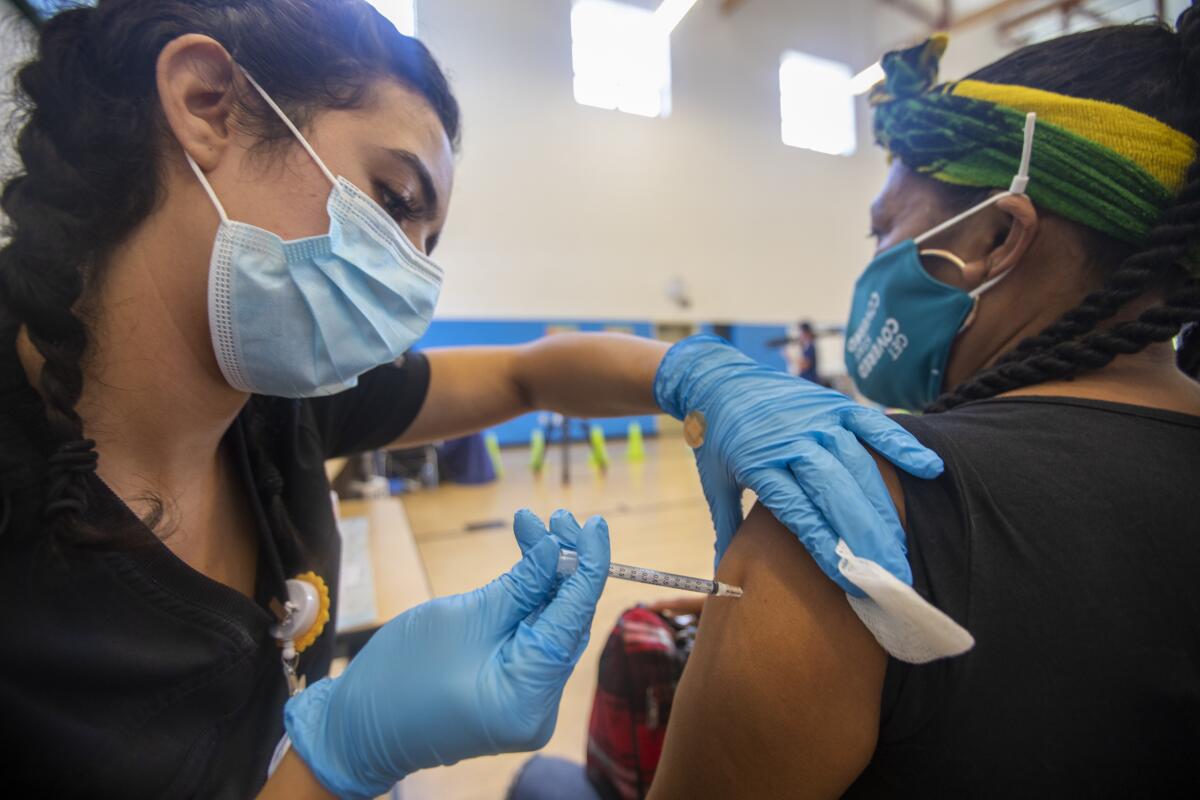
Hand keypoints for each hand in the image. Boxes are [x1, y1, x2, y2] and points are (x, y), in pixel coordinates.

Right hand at [284, 509, 609, 798]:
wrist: (357, 725)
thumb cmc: (400, 677)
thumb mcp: (465, 618)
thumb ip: (520, 584)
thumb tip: (558, 549)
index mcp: (530, 696)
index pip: (575, 618)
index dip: (590, 565)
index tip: (595, 524)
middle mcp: (540, 703)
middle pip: (568, 620)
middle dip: (564, 564)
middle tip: (555, 517)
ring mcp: (528, 698)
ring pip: (552, 623)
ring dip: (546, 575)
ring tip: (534, 526)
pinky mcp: (514, 687)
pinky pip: (533, 635)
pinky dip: (530, 598)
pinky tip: (526, 558)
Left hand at [654, 335, 942, 594]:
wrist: (716, 378)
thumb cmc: (717, 439)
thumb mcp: (714, 484)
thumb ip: (727, 530)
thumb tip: (723, 588)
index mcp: (758, 464)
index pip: (800, 513)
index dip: (827, 549)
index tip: (851, 583)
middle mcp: (791, 440)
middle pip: (835, 493)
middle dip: (866, 539)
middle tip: (891, 578)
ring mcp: (816, 419)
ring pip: (858, 466)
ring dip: (883, 508)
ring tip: (902, 548)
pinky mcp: (834, 402)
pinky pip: (873, 423)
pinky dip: (901, 444)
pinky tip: (929, 469)